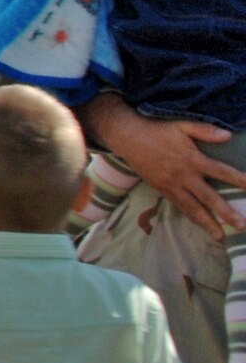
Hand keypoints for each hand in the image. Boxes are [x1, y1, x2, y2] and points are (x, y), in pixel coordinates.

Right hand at [80, 94, 245, 240]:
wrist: (127, 137)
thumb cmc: (156, 129)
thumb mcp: (181, 125)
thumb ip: (204, 130)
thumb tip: (227, 135)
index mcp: (192, 159)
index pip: (220, 171)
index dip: (238, 179)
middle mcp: (183, 176)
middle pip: (208, 198)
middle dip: (226, 213)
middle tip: (242, 226)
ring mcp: (171, 185)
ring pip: (192, 208)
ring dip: (207, 223)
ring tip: (220, 237)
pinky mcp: (161, 189)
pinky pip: (178, 206)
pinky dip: (190, 216)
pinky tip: (199, 224)